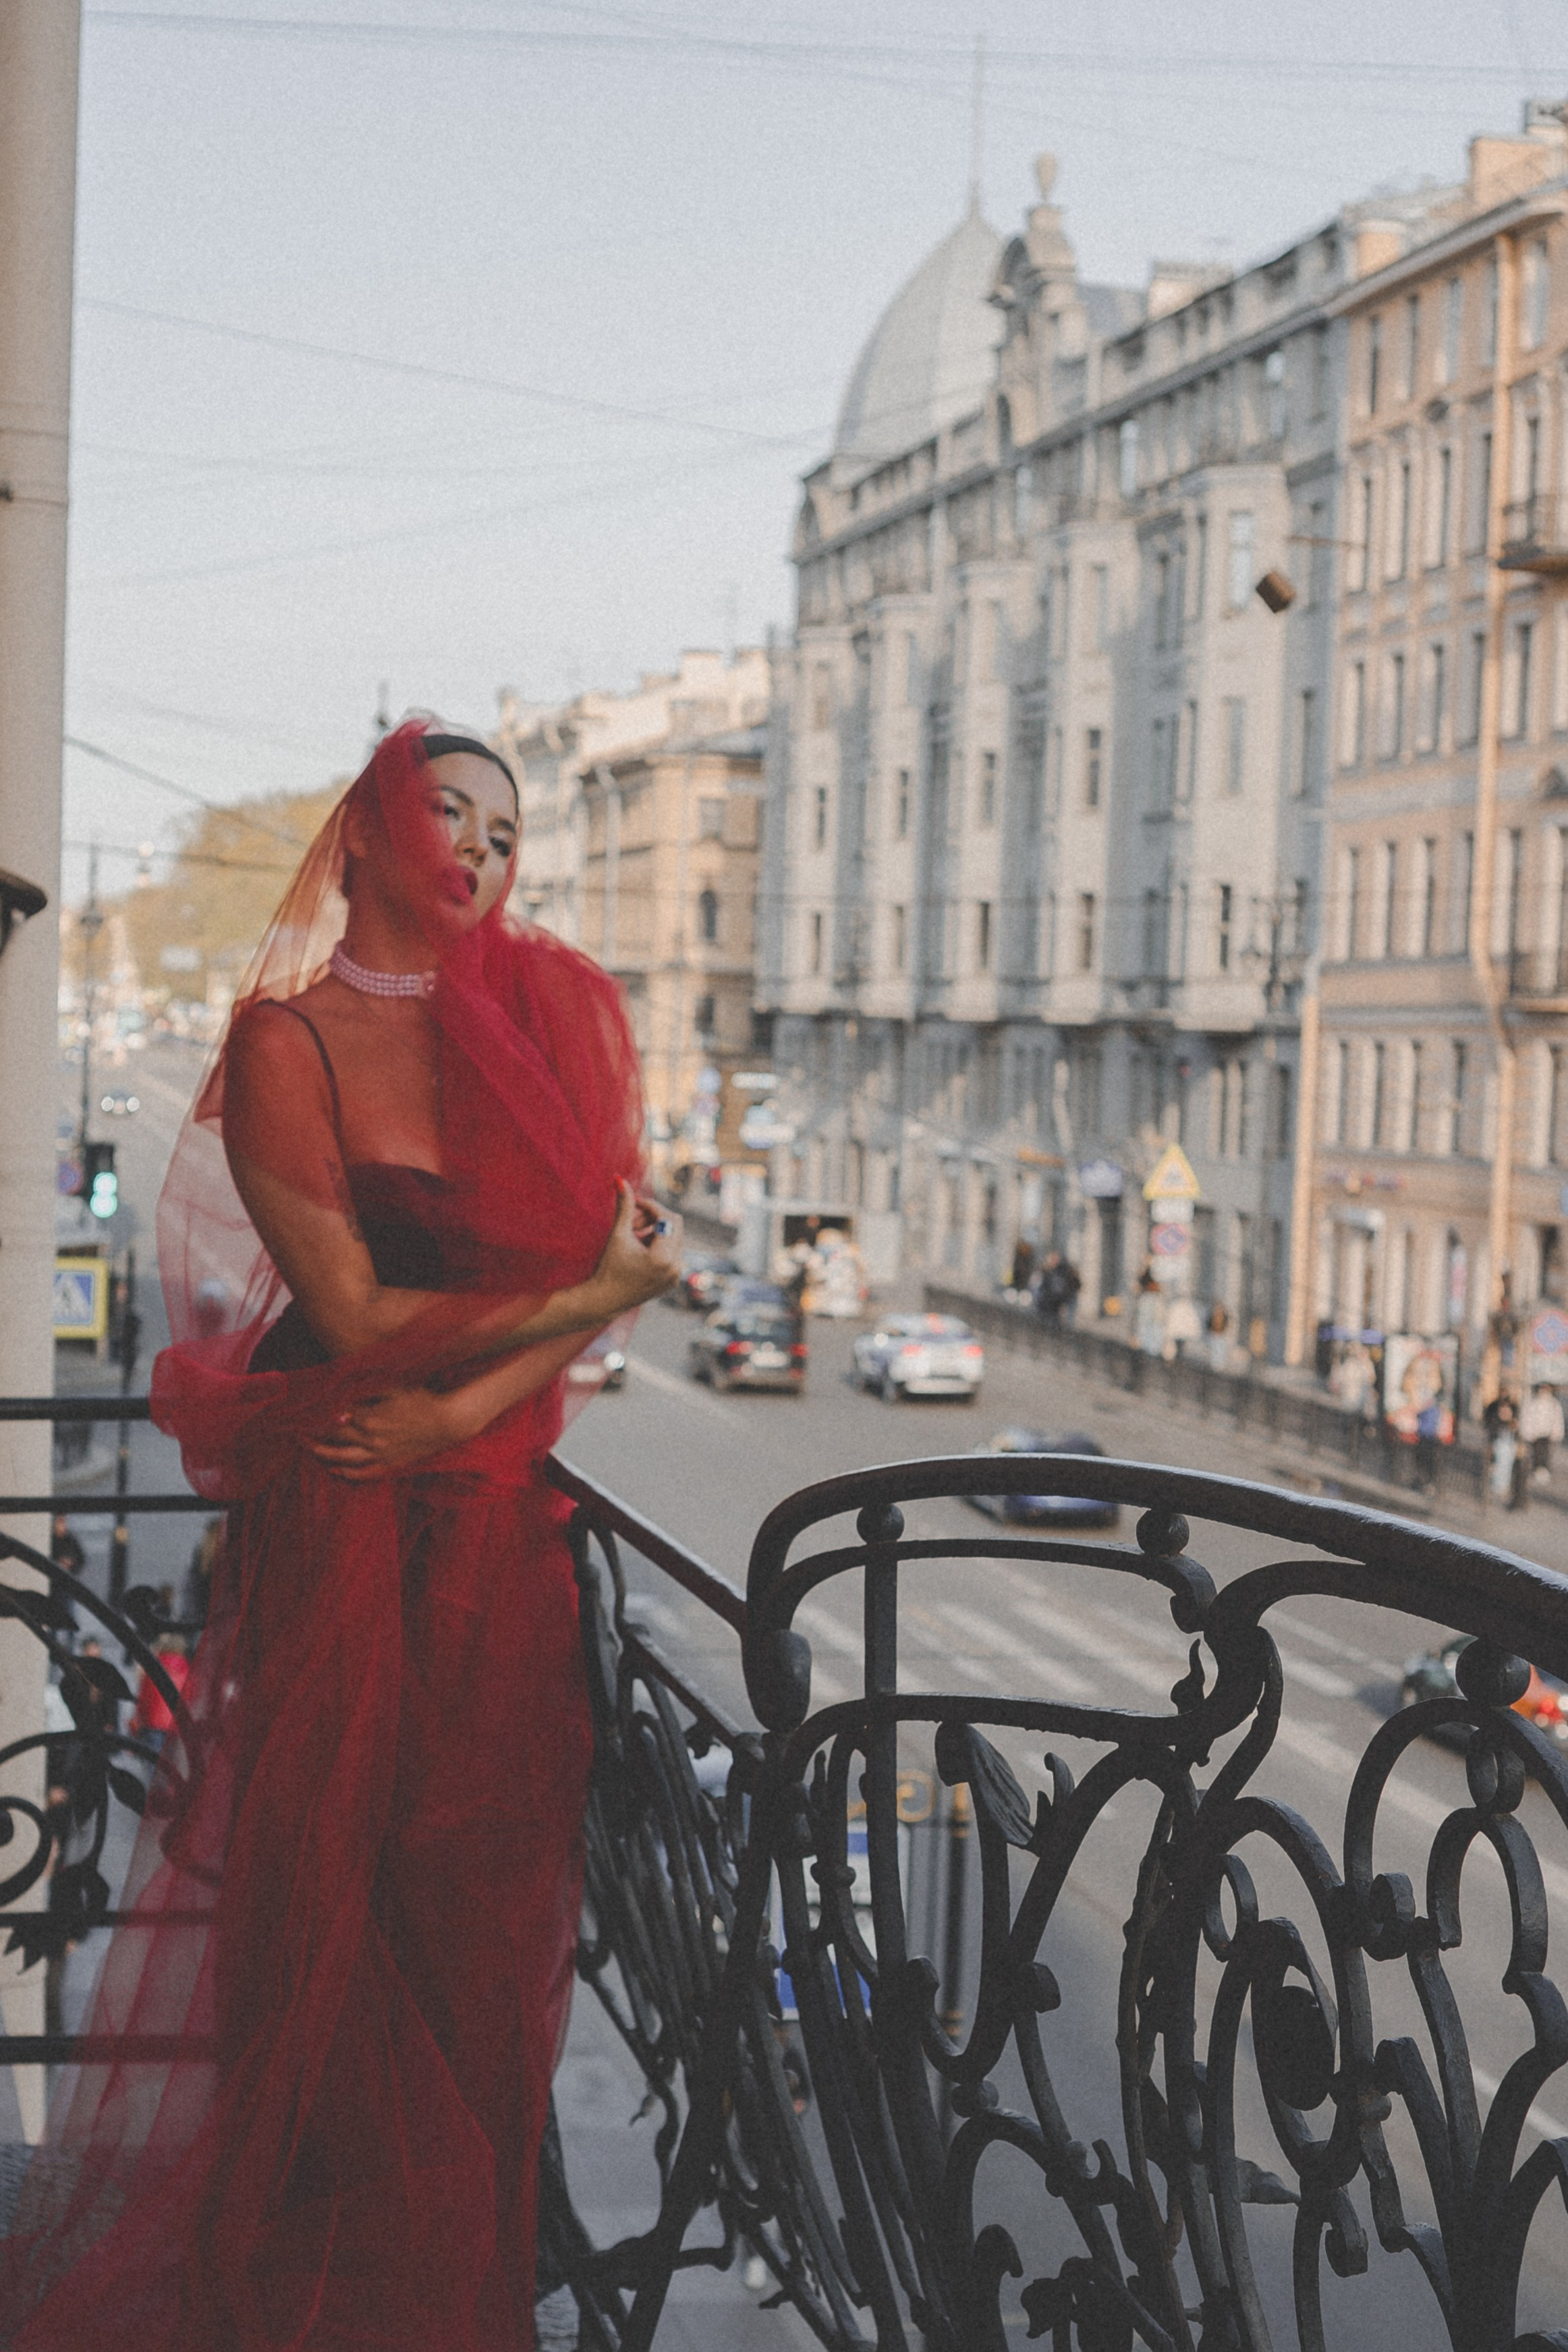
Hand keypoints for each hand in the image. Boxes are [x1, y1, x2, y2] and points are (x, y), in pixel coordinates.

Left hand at [308, 1387, 464, 1481]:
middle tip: (299, 1432)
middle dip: (315, 1435)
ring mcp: (381, 1454)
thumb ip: (370, 1389)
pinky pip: (365, 1474)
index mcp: (371, 1417)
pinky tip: (336, 1471)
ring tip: (313, 1451)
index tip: (306, 1413)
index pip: (336, 1418)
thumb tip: (345, 1393)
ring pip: (346, 1459)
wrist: (448, 1422)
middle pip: (336, 1439)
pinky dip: (348, 1474)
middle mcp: (372, 1438)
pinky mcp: (391, 1464)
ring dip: (326, 1456)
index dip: (319, 1417)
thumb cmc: (423, 1399)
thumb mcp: (396, 1387)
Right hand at [590, 1182, 681, 1314]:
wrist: (606, 1300)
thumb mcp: (618, 1235)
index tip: (634, 1203)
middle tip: (632, 1221)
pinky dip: (659, 1243)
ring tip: (634, 1236)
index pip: (667, 1218)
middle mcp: (675, 1267)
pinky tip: (639, 1249)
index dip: (651, 1206)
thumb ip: (624, 1206)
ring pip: (674, 1237)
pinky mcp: (674, 1278)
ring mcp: (676, 1274)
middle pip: (675, 1225)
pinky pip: (673, 1250)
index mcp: (663, 1258)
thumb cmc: (609, 1267)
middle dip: (654, 1217)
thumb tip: (620, 1178)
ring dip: (656, 1230)